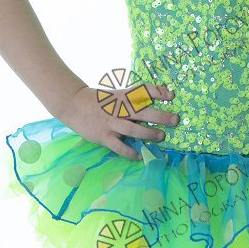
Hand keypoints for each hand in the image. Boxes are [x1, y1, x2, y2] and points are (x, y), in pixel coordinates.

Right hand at [58, 82, 179, 161]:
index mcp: (123, 96)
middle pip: (143, 111)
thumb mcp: (116, 94)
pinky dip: (130, 152)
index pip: (143, 91)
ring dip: (149, 133)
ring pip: (133, 129)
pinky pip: (119, 146)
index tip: (172, 95)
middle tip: (175, 120)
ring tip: (161, 136)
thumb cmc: (99, 100)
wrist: (73, 104)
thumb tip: (153, 100)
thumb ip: (132, 98)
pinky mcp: (104, 136)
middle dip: (160, 116)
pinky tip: (139, 156)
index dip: (158, 92)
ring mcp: (111, 123)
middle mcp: (119, 108)